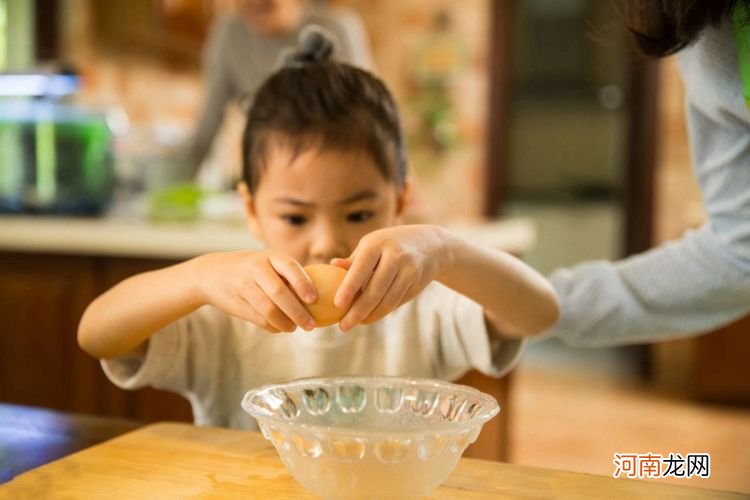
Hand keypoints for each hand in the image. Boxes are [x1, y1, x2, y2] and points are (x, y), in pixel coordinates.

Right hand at [192, 251, 316, 332]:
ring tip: (294, 328)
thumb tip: (320, 294)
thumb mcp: (266, 262)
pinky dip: (272, 326)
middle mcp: (255, 268)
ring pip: (268, 309)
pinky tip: (280, 328)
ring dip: (285, 323)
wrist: (211, 273)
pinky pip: (259, 319)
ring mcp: (243, 286)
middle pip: (279, 293)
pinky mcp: (235, 304)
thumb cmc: (251, 269)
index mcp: (268, 256)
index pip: (290, 267)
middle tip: (311, 325)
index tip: (314, 299)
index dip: (303, 283)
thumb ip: (287, 274)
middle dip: (298, 312)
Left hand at [332, 225, 449, 330]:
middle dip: (358, 311)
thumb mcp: (372, 245)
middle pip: (375, 290)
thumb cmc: (390, 244)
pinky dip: (382, 312)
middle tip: (343, 326)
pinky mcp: (417, 282)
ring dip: (371, 316)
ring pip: (388, 300)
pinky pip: (397, 302)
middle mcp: (395, 256)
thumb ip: (354, 260)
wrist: (430, 244)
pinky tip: (370, 317)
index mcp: (377, 244)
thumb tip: (331, 266)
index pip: (360, 268)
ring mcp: (409, 270)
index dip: (349, 288)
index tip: (337, 304)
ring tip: (356, 323)